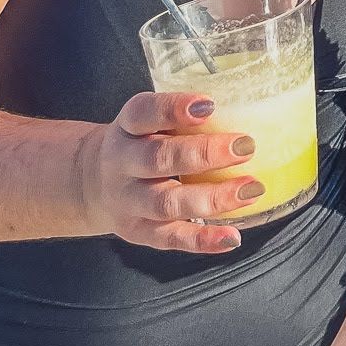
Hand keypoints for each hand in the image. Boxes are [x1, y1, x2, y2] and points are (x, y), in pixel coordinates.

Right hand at [75, 92, 261, 254]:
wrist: (93, 181)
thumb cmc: (141, 142)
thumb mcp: (149, 120)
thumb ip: (184, 115)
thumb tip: (250, 107)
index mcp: (127, 127)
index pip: (144, 113)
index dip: (174, 108)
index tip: (209, 105)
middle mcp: (122, 163)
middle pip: (159, 159)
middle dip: (205, 153)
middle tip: (247, 146)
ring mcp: (128, 201)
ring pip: (166, 203)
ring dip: (212, 198)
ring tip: (251, 189)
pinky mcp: (138, 232)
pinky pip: (170, 238)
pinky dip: (202, 240)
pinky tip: (232, 237)